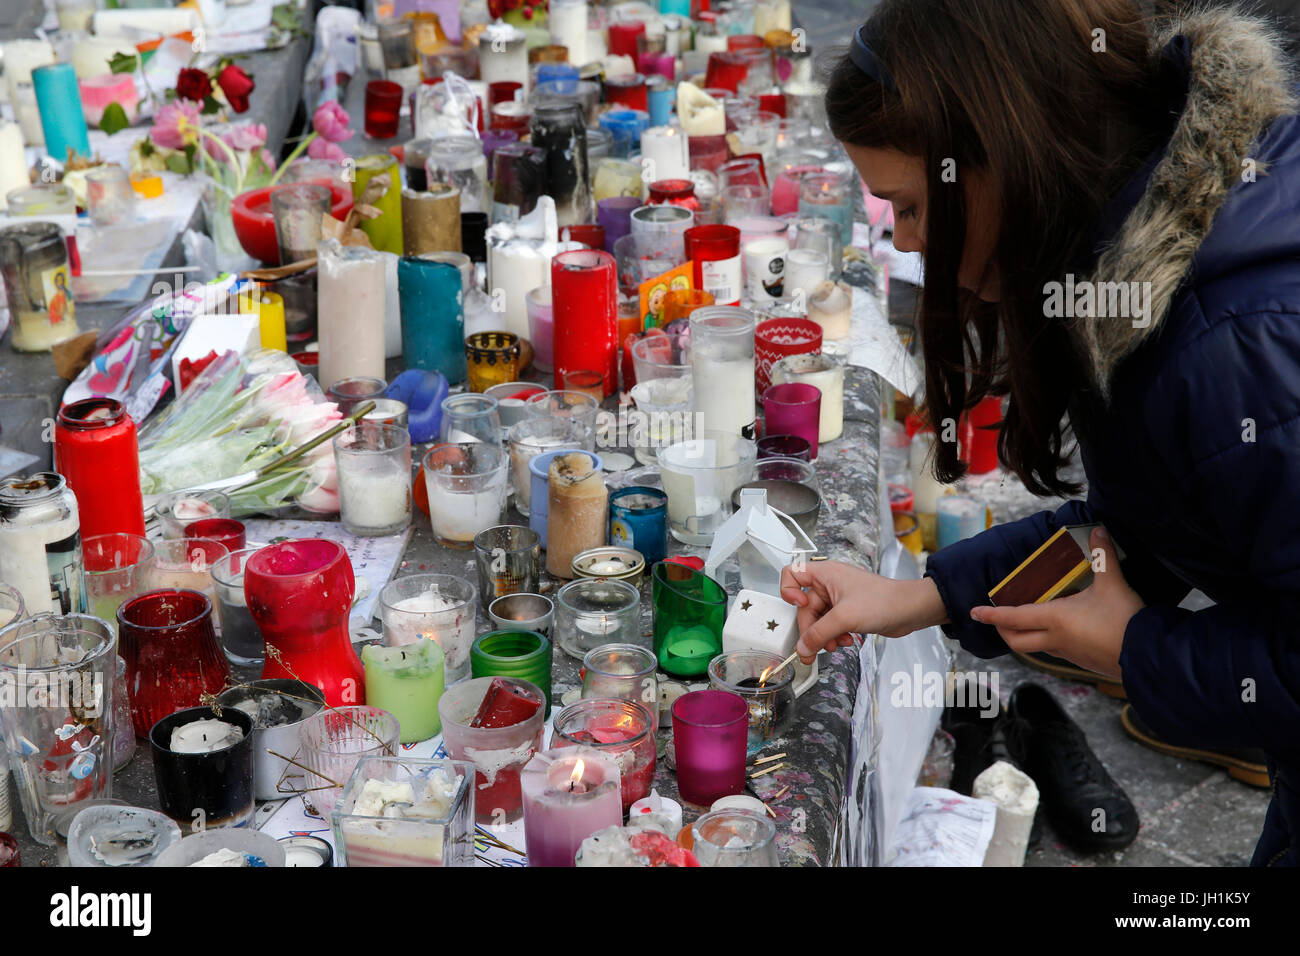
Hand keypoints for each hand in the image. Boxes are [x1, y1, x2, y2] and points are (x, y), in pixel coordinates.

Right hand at [779, 562, 948, 662]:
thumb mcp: (844, 618)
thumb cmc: (883, 601)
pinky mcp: (847, 612)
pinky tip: (846, 641)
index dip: (789, 591)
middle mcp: (829, 584)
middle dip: (811, 629)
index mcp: (825, 574)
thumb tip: (802, 648)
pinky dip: (835, 636)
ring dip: (824, 636)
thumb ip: (819, 634)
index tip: (799, 606)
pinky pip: (831, 626)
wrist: (910, 610)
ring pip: (818, 620)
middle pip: (805, 608)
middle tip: (814, 648)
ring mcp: (838, 599)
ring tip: (836, 644)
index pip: (792, 575)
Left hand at [968, 527, 1143, 679]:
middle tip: (996, 620)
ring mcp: (1069, 654)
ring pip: (1036, 648)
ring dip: (1026, 636)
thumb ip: (1103, 556)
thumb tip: (1098, 530)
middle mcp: (1055, 639)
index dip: (991, 615)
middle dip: (1002, 631)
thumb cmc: (1124, 620)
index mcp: (1054, 619)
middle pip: (1017, 641)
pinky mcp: (1083, 662)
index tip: (974, 613)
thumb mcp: (1113, 583)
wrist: (1149, 655)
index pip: (1013, 618)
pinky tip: (1061, 631)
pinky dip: (1049, 641)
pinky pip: (1056, 652)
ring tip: (1027, 621)